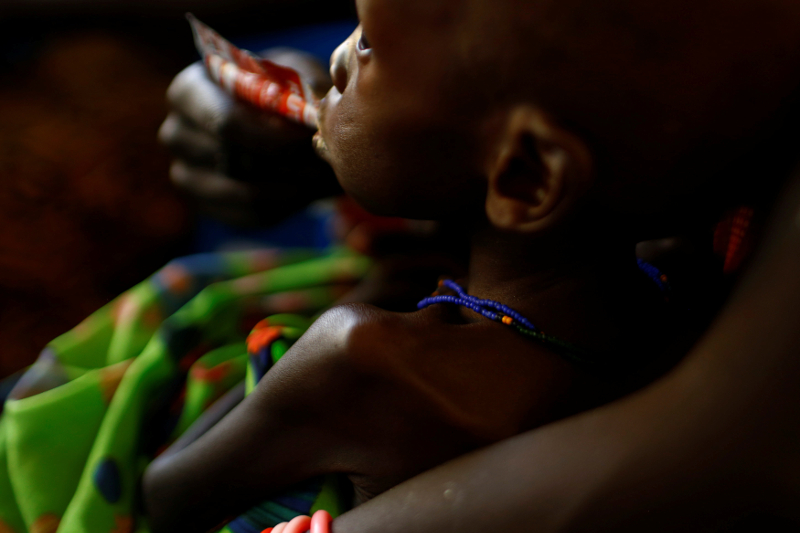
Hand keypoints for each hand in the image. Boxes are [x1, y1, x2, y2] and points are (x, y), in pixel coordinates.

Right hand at [159, 48, 340, 226]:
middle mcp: (177, 134)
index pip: (226, 123)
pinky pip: (252, 215)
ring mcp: (186, 175)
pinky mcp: (208, 206)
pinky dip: (287, 205)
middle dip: (288, 164)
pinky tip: (310, 188)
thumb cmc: (281, 88)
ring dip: (293, 187)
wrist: (270, 118)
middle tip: (326, 161)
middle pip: (236, 162)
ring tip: (324, 174)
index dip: (273, 137)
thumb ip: (302, 89)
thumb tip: (313, 117)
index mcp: (188, 91)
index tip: (312, 139)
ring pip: (246, 194)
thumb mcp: (293, 73)